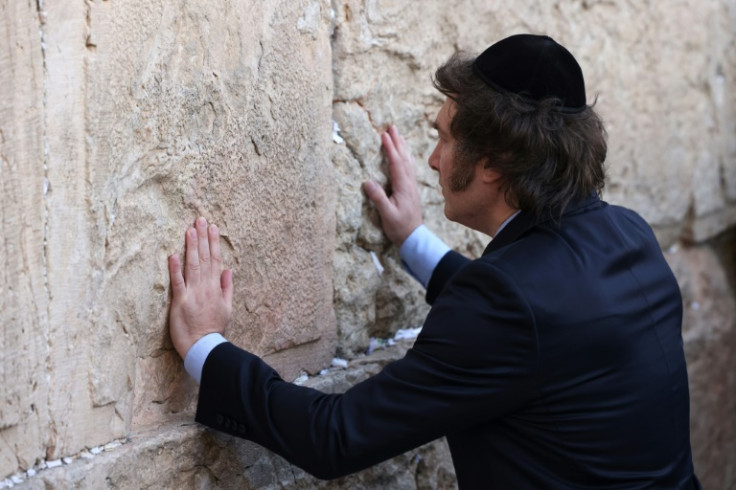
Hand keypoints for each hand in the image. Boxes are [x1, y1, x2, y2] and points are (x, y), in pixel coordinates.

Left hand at [168, 217, 233, 358]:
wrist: (204, 346)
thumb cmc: (214, 329)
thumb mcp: (227, 308)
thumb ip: (227, 288)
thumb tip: (228, 270)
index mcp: (216, 287)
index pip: (216, 260)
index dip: (214, 243)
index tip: (212, 227)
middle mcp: (205, 287)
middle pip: (205, 258)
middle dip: (202, 238)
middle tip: (200, 219)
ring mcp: (193, 293)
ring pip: (193, 265)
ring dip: (191, 247)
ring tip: (190, 230)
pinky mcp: (179, 302)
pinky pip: (178, 282)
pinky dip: (175, 268)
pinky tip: (173, 254)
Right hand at [364, 125, 422, 246]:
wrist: (414, 237)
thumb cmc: (399, 227)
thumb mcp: (387, 214)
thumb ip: (379, 198)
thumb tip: (367, 182)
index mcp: (403, 187)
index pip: (396, 163)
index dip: (390, 148)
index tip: (384, 135)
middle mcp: (409, 183)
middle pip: (404, 158)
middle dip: (398, 142)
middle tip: (392, 127)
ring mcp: (412, 186)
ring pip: (408, 161)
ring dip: (403, 147)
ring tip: (398, 135)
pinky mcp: (411, 189)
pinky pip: (409, 168)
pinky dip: (406, 157)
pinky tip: (405, 155)